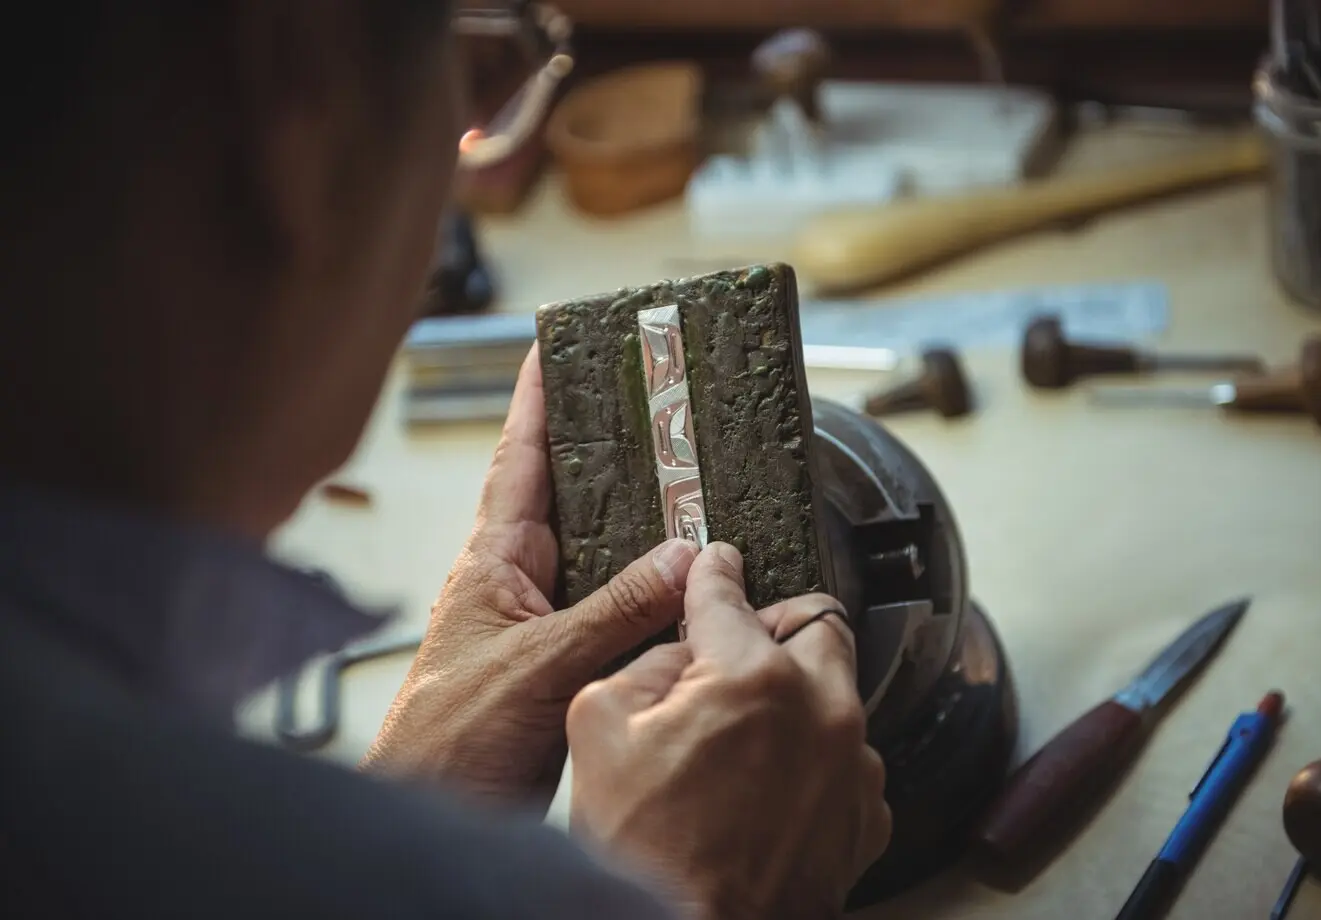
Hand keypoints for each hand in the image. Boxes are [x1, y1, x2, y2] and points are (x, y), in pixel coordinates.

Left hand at [362, 344, 699, 804]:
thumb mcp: (539, 663)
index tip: (553, 344)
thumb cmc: (449, 737)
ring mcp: (544, 622)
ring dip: (643, 526)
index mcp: (493, 562)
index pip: (518, 460)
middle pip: (571, 497)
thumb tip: (681, 557)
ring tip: (696, 482)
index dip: (536, 400)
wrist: (436, 811)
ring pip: (603, 556)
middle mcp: (520, 582)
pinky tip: (690, 585)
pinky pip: (619, 609)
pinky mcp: (567, 663)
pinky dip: (653, 592)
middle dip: (611, 451)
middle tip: (657, 404)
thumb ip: (613, 611)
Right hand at [566, 542, 890, 919]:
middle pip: (818, 623)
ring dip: (797, 696)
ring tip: (745, 737)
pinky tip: (769, 786)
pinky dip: (813, 757)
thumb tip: (682, 652)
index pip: (729, 592)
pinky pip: (847, 758)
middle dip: (778, 622)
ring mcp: (852, 764)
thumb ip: (644, 663)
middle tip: (740, 646)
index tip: (718, 563)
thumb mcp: (600, 729)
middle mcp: (820, 709)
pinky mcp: (866, 813)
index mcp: (752, 676)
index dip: (714, 571)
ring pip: (836, 693)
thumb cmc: (647, 852)